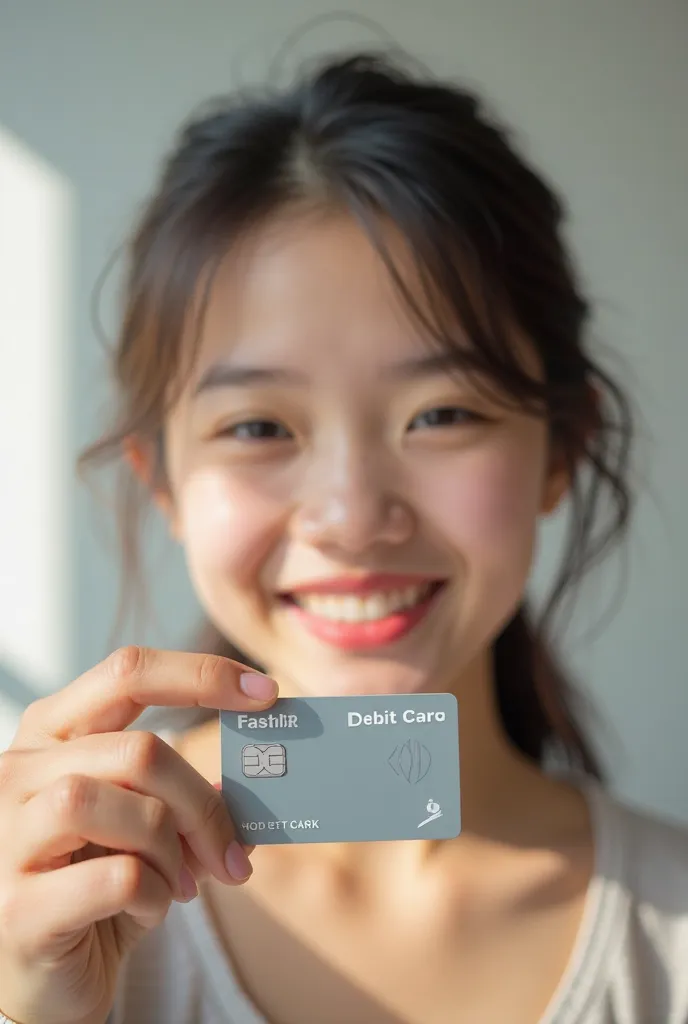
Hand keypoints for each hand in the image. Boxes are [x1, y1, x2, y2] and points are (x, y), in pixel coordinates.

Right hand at [0, 647, 277, 1023]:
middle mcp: (18, 772)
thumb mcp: (143, 825)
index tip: (266, 693)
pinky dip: (157, 894)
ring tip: (179, 883)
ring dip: (174, 849)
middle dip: (203, 805)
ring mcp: (8, 836)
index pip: (128, 673)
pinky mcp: (18, 906)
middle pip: (142, 751)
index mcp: (50, 733)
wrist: (42, 978)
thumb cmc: (97, 886)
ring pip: (128, 807)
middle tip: (232, 851)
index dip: (203, 676)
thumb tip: (263, 770)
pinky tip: (152, 908)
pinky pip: (119, 877)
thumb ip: (186, 791)